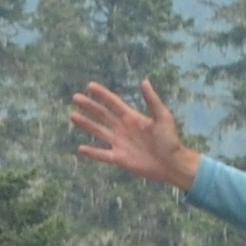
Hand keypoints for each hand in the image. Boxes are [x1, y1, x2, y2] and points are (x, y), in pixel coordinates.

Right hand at [68, 78, 202, 190]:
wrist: (172, 163)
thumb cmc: (170, 140)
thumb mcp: (163, 117)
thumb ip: (152, 100)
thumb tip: (144, 81)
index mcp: (132, 117)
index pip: (113, 103)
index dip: (102, 94)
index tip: (90, 86)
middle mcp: (123, 128)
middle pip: (102, 115)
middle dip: (89, 106)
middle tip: (75, 98)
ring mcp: (120, 143)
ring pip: (98, 131)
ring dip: (86, 124)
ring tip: (73, 116)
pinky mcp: (119, 158)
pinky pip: (102, 154)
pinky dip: (92, 152)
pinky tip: (80, 148)